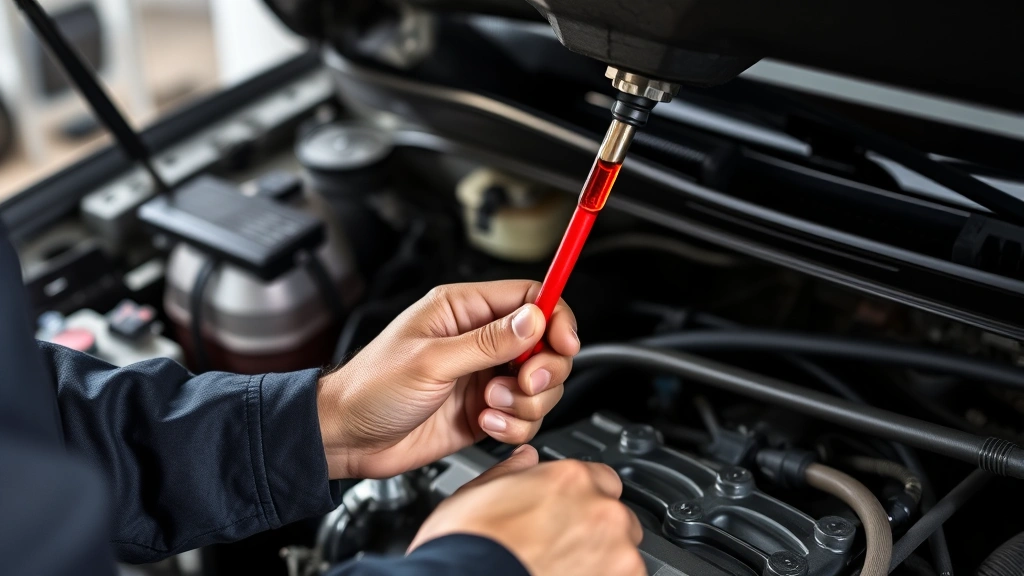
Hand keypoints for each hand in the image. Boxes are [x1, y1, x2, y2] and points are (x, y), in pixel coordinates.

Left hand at [317, 280, 578, 478]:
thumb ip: (487, 342)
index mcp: (462, 310)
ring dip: (525, 402)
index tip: (564, 343)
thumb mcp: (430, 361)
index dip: (555, 318)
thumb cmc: (370, 388)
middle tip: (523, 383)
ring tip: (489, 406)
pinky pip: (524, 417)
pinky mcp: (486, 411)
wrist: (347, 439)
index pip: (529, 297)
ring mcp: (484, 378)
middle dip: (544, 369)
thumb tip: (533, 319)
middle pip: (545, 344)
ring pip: (540, 385)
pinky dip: (513, 425)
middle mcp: (479, 341)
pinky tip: (484, 424)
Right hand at [409, 446, 644, 575]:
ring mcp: (618, 554)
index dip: (582, 497)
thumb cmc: (466, 546)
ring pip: (624, 554)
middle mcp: (602, 511)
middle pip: (616, 517)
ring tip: (561, 569)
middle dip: (595, 530)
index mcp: (570, 479)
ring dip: (601, 560)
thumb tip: (525, 458)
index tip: (568, 513)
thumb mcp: (477, 492)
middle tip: (560, 547)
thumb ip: (513, 472)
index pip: (601, 478)